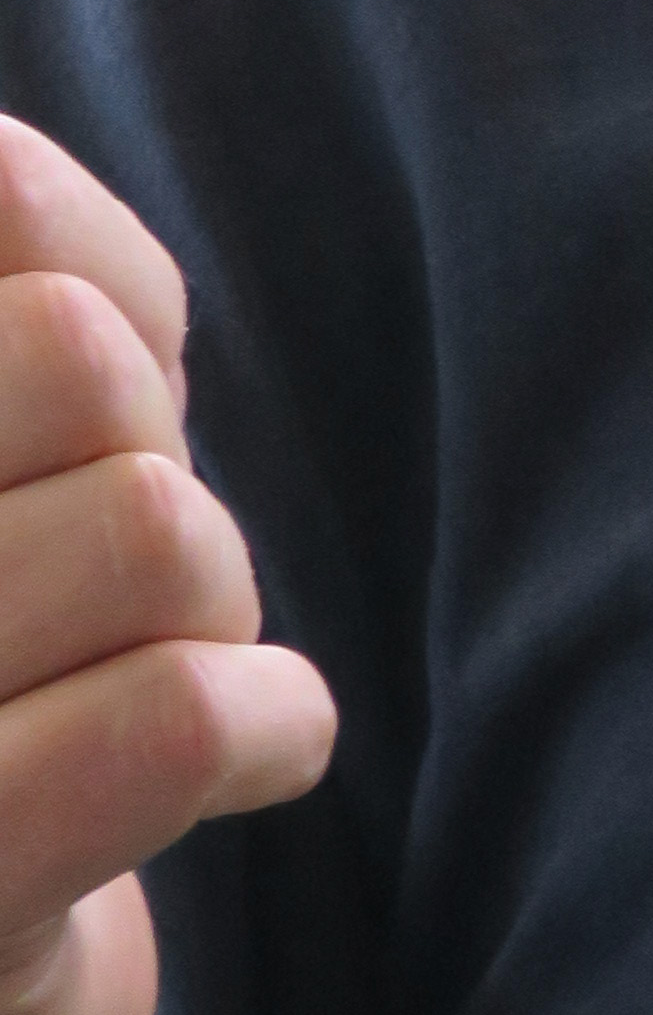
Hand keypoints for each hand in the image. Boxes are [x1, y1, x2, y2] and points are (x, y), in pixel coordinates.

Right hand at [0, 123, 333, 1014]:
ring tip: (139, 677)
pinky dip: (265, 722)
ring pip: (159, 530)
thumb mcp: (13, 433)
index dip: (96, 332)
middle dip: (151, 461)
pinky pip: (169, 723)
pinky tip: (242, 751)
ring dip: (212, 606)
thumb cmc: (2, 645)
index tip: (62, 452)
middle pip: (80, 363)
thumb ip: (22, 263)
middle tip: (115, 574)